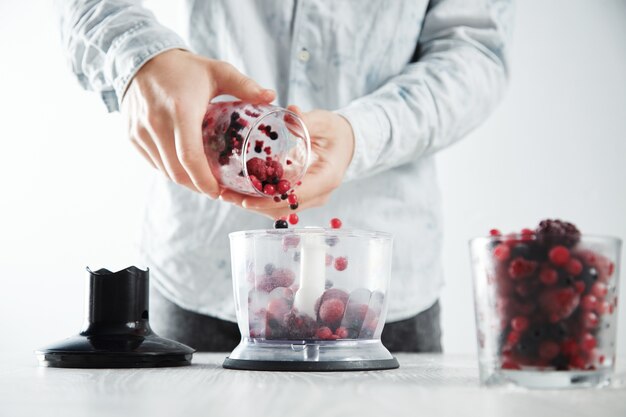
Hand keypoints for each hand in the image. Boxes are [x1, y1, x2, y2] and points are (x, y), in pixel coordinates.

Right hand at [121, 49, 274, 197]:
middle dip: (198, 186)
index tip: (218, 191)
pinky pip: (154, 163)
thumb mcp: (218, 71)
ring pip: (165, 171)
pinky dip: (170, 170)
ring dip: (185, 180)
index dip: (204, 180)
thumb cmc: (185, 68)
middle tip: (216, 189)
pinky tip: (185, 167)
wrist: (142, 58)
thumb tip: (272, 97)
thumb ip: (245, 86)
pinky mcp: (132, 136)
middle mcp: (156, 124)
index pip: (190, 157)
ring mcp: (140, 132)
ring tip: (203, 179)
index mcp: (180, 111)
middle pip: (177, 171)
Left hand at [220, 106, 354, 218]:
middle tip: (226, 195)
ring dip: (253, 205)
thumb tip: (290, 111)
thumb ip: (307, 119)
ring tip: (226, 194)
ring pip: (278, 210)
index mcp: (326, 178)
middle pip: (283, 208)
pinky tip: (238, 191)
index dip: (269, 200)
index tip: (246, 199)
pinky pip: (278, 203)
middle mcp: (319, 194)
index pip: (295, 196)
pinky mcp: (301, 195)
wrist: (347, 142)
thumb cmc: (336, 132)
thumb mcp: (325, 122)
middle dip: (253, 205)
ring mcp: (310, 197)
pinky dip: (259, 200)